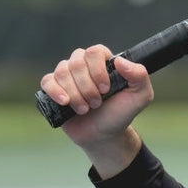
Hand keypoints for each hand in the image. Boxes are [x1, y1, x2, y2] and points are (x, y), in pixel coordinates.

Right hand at [40, 45, 152, 175]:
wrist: (103, 135)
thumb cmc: (120, 113)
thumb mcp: (140, 97)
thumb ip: (140, 76)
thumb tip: (120, 61)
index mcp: (104, 62)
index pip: (95, 52)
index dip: (98, 70)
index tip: (106, 89)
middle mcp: (84, 65)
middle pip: (77, 62)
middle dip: (87, 87)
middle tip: (97, 104)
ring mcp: (68, 76)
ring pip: (62, 72)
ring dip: (75, 94)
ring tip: (85, 109)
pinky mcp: (54, 89)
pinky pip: (47, 81)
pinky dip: (55, 92)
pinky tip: (65, 103)